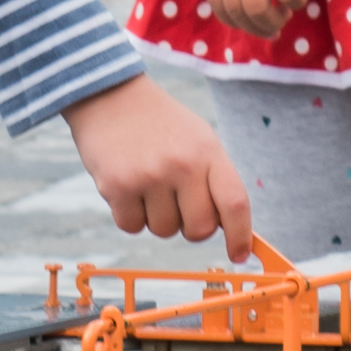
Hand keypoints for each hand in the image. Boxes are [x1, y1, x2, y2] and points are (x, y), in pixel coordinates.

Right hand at [68, 81, 249, 245]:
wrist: (109, 96)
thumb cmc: (160, 125)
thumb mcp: (198, 140)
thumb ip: (215, 180)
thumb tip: (229, 228)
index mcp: (208, 152)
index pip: (235, 204)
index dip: (240, 236)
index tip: (238, 254)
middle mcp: (182, 164)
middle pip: (199, 229)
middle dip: (191, 227)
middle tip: (178, 206)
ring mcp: (149, 176)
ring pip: (164, 231)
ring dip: (157, 218)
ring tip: (148, 185)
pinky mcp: (117, 186)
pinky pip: (132, 227)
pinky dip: (130, 216)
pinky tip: (127, 186)